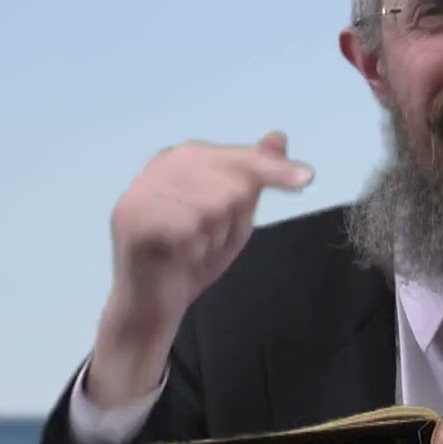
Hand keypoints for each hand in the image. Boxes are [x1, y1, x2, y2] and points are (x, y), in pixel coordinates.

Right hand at [87, 132, 313, 406]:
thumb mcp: (232, 216)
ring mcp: (144, 192)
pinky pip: (191, 230)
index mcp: (181, 159)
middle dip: (234, 218)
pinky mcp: (135, 222)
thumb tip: (279, 137)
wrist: (150, 306)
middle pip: (232, 183)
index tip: (307, 178)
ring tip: (194, 249)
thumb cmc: (193, 257)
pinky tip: (181, 258)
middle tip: (209, 240)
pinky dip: (196, 250)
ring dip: (215, 238)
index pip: (239, 158)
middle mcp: (159, 168)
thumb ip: (252, 179)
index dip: (272, 170)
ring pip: (214, 207)